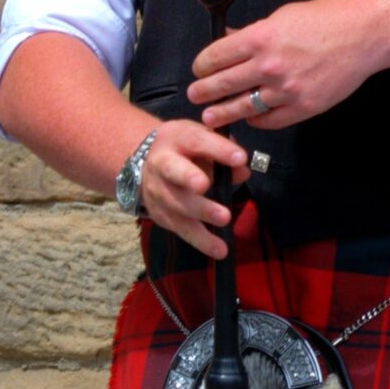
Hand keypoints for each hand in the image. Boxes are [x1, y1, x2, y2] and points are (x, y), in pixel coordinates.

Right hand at [137, 118, 249, 261]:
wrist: (146, 163)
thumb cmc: (185, 149)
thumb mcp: (202, 139)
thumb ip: (224, 152)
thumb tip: (243, 169)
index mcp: (175, 138)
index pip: (196, 140)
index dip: (218, 149)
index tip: (240, 158)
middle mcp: (161, 163)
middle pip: (173, 171)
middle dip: (188, 177)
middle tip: (205, 185)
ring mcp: (157, 191)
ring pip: (177, 204)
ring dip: (201, 212)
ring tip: (225, 219)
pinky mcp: (160, 215)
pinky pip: (181, 229)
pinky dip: (201, 241)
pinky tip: (220, 250)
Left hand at [189, 0, 372, 130]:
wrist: (363, 35)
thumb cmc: (326, 20)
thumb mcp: (282, 16)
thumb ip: (253, 32)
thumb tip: (229, 39)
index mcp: (260, 38)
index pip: (216, 56)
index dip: (201, 66)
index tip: (199, 70)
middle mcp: (268, 65)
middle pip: (222, 84)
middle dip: (203, 92)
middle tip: (195, 96)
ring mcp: (285, 90)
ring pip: (243, 107)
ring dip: (223, 113)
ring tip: (211, 117)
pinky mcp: (303, 107)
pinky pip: (270, 120)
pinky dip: (256, 121)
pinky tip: (250, 119)